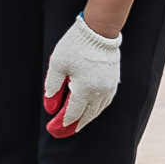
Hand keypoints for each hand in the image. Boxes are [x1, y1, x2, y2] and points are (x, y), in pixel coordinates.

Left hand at [42, 16, 121, 135]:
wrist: (99, 32)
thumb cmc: (75, 46)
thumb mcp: (57, 66)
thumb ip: (53, 87)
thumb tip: (50, 106)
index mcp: (85, 89)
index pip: (73, 113)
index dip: (62, 122)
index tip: (53, 129)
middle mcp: (100, 92)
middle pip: (87, 115)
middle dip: (74, 125)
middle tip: (63, 131)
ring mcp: (109, 87)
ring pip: (98, 110)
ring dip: (87, 118)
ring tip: (76, 123)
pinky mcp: (114, 81)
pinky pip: (106, 101)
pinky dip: (97, 108)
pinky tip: (91, 110)